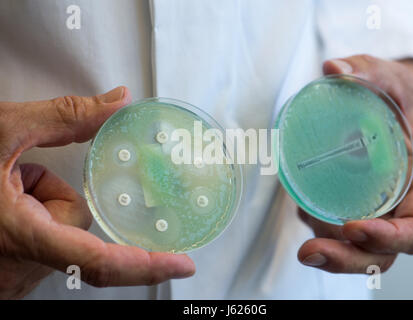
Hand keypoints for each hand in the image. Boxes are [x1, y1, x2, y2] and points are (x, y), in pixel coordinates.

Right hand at [0, 87, 194, 298]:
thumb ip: (66, 116)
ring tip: (4, 189)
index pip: (97, 261)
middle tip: (18, 179)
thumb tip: (118, 100)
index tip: (182, 264)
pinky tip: (2, 204)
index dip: (145, 267)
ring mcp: (7, 277)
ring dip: (41, 207)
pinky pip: (42, 246)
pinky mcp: (4, 274)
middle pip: (77, 233)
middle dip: (57, 200)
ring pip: (59, 238)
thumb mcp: (1, 129)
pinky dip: (31, 220)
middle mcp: (13, 268)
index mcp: (16, 235)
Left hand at [298, 55, 412, 272]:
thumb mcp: (390, 77)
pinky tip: (301, 203)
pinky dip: (315, 224)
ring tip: (302, 212)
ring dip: (324, 245)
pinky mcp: (348, 204)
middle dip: (344, 259)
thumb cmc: (397, 97)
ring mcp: (372, 208)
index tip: (353, 228)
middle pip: (379, 253)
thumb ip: (368, 71)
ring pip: (352, 248)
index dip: (388, 239)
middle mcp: (397, 205)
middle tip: (308, 252)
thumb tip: (333, 68)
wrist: (390, 104)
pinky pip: (333, 227)